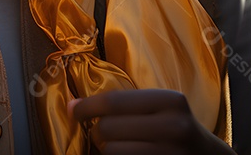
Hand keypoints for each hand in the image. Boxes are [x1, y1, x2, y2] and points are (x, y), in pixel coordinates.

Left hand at [69, 89, 232, 154]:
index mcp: (171, 101)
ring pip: (111, 151)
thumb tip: (74, 106)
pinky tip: (129, 154)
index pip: (115, 101)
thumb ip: (125, 104)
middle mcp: (173, 127)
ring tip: (123, 145)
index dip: (87, 106)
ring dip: (108, 149)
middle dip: (99, 131)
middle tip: (107, 132)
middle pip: (107, 128)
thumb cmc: (177, 128)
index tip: (73, 109)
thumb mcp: (163, 107)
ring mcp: (168, 154)